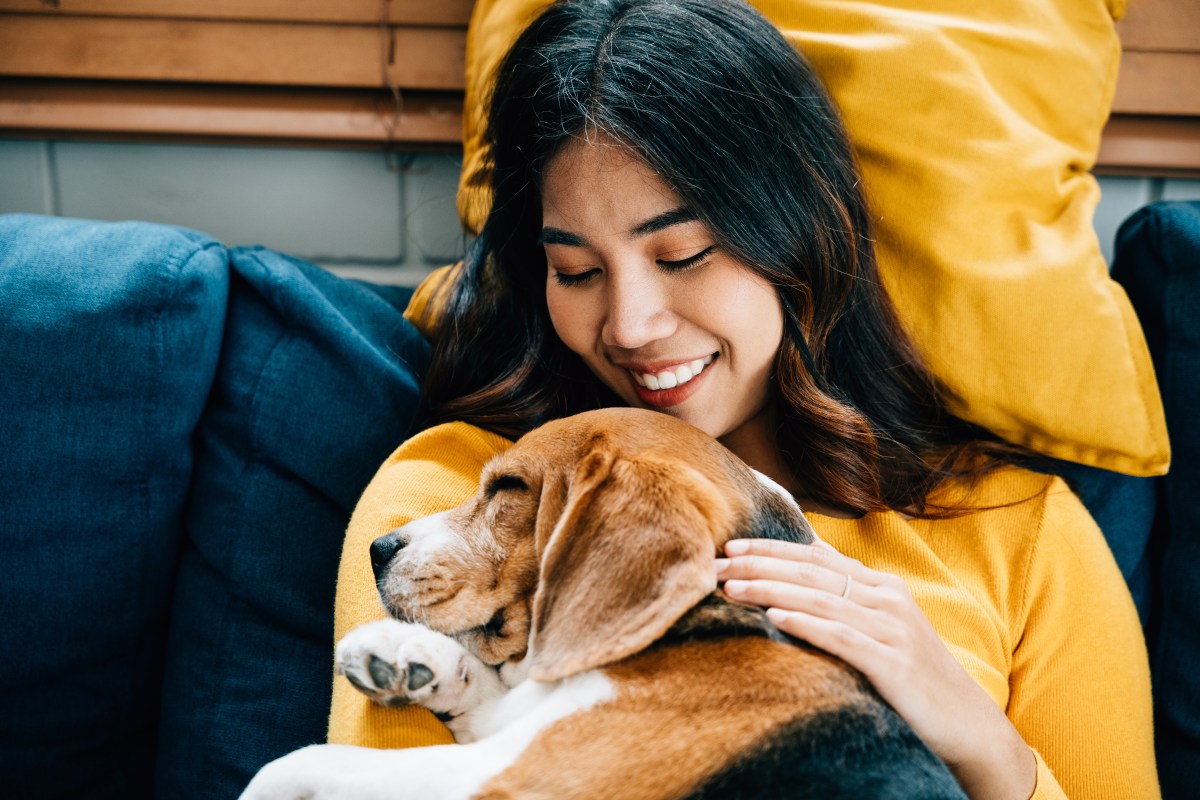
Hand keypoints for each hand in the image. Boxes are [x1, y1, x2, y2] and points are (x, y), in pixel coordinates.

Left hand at [715, 538, 1035, 799]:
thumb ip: (849, 586)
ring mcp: (892, 630)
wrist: (966, 723)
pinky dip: (807, 624)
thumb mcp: (883, 621)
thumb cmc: (914, 673)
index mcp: (882, 585)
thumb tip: (814, 548)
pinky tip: (775, 618)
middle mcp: (888, 600)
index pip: (816, 557)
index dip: (771, 549)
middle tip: (716, 565)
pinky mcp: (894, 664)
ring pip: (821, 600)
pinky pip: (842, 638)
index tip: (730, 547)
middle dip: (760, 566)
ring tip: (731, 588)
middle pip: (812, 573)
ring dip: (771, 591)